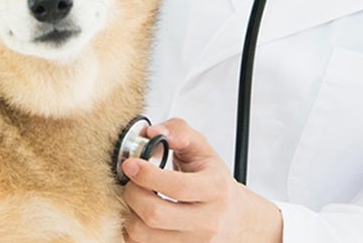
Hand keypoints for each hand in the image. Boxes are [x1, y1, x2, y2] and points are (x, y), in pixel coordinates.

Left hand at [120, 118, 283, 242]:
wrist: (233, 218)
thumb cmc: (213, 181)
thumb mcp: (203, 150)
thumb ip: (179, 131)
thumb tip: (153, 132)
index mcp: (215, 190)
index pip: (177, 187)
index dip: (147, 175)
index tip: (130, 164)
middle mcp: (207, 220)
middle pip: (155, 215)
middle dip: (132, 194)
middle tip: (130, 182)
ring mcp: (193, 242)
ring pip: (143, 235)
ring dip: (128, 213)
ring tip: (134, 198)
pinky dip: (131, 231)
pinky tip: (137, 216)